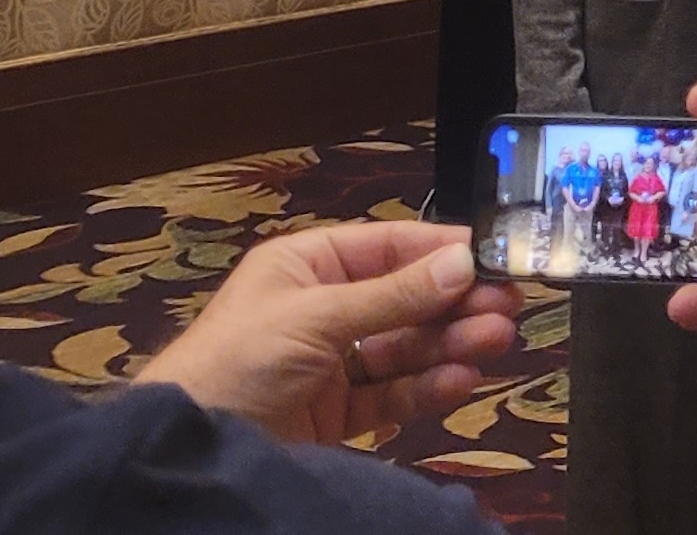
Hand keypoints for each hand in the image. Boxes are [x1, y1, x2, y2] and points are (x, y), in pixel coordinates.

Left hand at [139, 221, 522, 445]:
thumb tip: (461, 263)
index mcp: (306, 267)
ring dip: (450, 344)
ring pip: (405, 347)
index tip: (494, 256)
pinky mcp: (336, 412)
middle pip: (405, 299)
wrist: (190, 448)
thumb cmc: (233, 362)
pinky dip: (428, 387)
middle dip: (455, 303)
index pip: (389, 248)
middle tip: (505, 306)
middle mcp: (323, 309)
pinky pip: (393, 393)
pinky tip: (459, 380)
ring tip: (493, 342)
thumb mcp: (314, 317)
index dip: (442, 251)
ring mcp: (331, 363)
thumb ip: (393, 295)